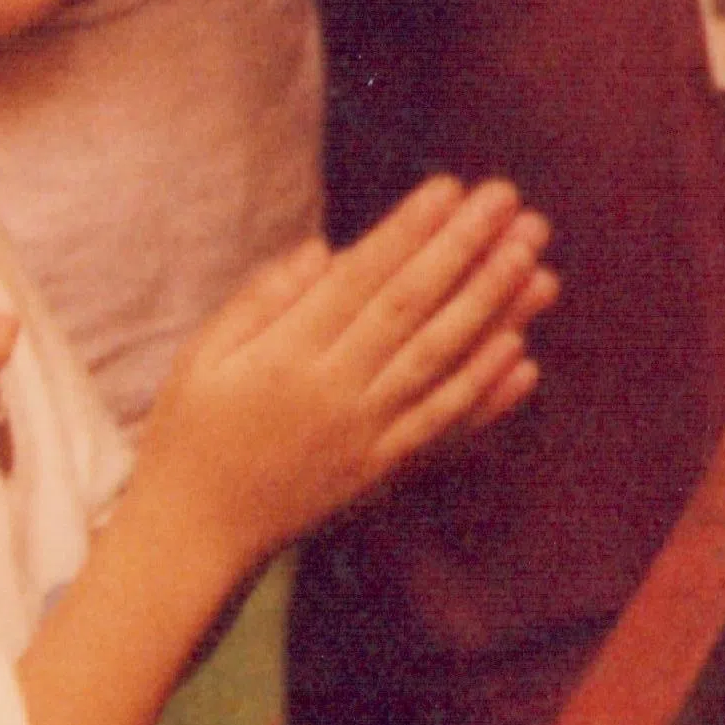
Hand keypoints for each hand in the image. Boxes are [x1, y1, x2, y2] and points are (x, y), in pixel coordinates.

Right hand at [134, 175, 550, 579]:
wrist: (192, 537)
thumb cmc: (190, 433)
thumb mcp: (201, 357)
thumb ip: (261, 300)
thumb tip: (325, 250)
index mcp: (285, 357)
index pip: (360, 281)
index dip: (408, 232)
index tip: (451, 187)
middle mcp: (332, 393)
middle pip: (411, 311)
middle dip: (466, 251)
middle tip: (511, 201)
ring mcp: (364, 436)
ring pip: (439, 362)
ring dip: (493, 310)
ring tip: (535, 262)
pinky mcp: (381, 472)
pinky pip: (441, 428)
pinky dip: (484, 393)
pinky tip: (524, 355)